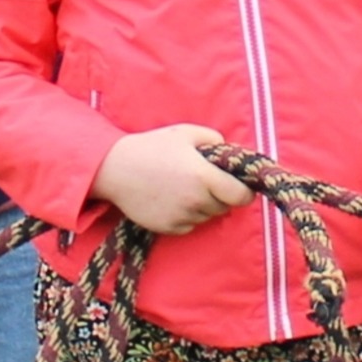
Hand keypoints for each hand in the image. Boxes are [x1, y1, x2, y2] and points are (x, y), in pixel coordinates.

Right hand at [92, 126, 250, 235]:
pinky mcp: (169, 228)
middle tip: (207, 181)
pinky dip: (188, 215)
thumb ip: (214, 138)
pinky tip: (172, 198)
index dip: (246, 192)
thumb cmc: (152, 147)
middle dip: (222, 195)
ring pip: (207, 216)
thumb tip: (230, 150)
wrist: (116, 170)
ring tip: (185, 187)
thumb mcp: (186, 133)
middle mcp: (196, 201)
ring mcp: (182, 217)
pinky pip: (190, 225)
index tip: (241, 186)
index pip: (241, 196)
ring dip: (204, 205)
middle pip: (225, 207)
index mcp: (204, 177)